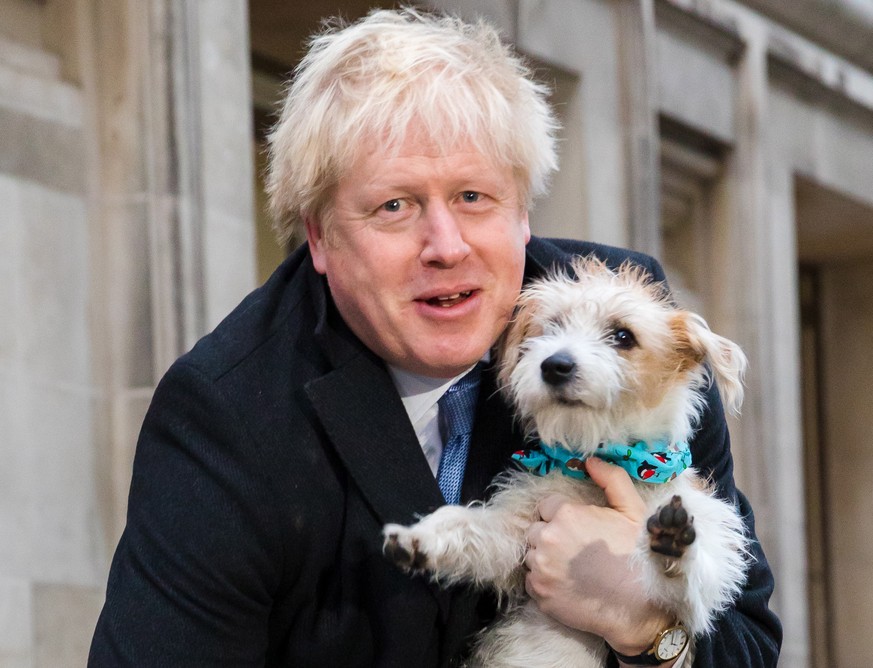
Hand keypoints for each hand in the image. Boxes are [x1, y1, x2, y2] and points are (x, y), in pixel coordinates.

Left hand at [524, 457, 672, 655]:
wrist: (640, 606)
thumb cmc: (638, 554)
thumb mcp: (632, 509)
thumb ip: (610, 479)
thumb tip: (590, 460)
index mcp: (565, 514)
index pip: (547, 506)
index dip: (563, 515)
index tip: (579, 528)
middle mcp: (547, 539)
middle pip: (536, 530)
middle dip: (551, 535)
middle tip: (575, 548)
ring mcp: (541, 568)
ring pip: (531, 554)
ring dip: (545, 557)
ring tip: (572, 567)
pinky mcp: (539, 594)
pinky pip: (531, 580)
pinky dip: (544, 581)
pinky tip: (567, 583)